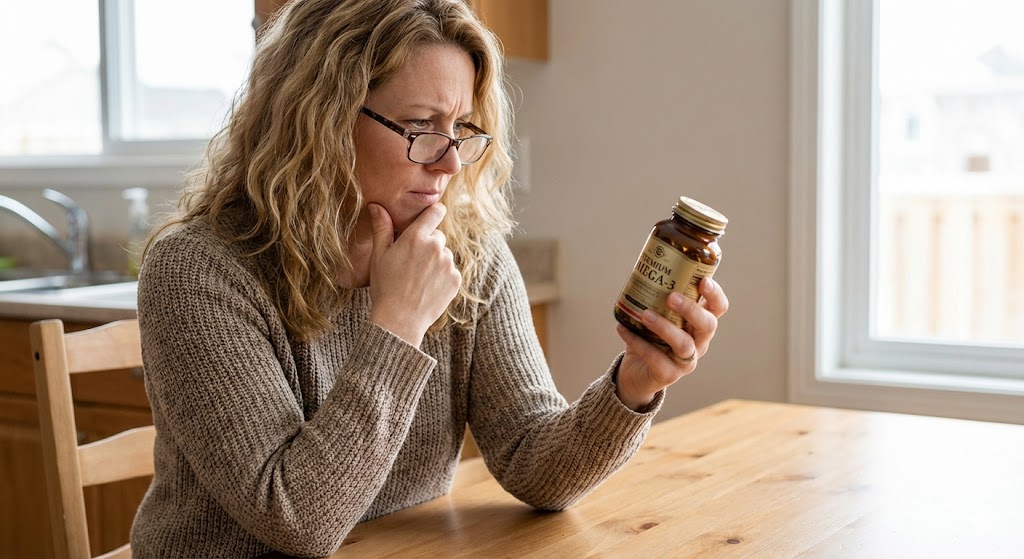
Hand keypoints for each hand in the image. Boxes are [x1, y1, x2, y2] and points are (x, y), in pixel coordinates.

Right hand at [367, 203, 460, 346]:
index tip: (429, 218)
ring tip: (418, 278)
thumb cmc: (385, 286)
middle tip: (412, 262)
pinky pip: (451, 271)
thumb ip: (382, 228)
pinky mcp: (455, 279)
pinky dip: (442, 276)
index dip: (433, 213)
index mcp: (416, 238)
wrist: (399, 320)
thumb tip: (376, 205)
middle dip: (428, 244)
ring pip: (444, 254)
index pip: (436, 211)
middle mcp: (436, 247)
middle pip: (438, 236)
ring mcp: (448, 264)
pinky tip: (427, 287)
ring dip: (435, 261)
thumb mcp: (378, 256)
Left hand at [614, 277, 728, 410]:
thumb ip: (655, 296)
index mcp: (699, 324)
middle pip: (708, 325)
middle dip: (691, 309)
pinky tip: (622, 329)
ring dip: (664, 327)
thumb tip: (643, 266)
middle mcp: (699, 343)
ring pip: (684, 345)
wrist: (637, 373)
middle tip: (671, 297)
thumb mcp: (656, 315)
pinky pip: (656, 359)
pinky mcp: (668, 375)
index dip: (715, 295)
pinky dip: (638, 342)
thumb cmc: (649, 338)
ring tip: (645, 314)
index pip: (718, 308)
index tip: (703, 280)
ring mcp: (686, 361)